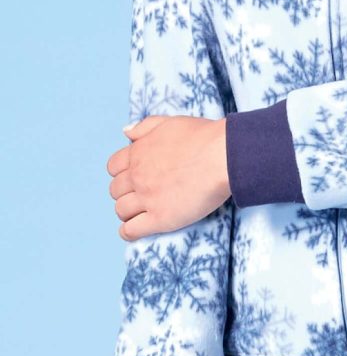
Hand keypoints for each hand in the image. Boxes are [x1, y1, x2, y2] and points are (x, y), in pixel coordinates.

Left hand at [107, 116, 230, 238]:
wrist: (223, 156)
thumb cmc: (203, 138)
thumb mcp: (170, 123)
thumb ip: (145, 127)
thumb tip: (125, 132)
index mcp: (138, 153)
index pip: (113, 167)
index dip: (122, 172)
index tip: (135, 176)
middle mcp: (137, 176)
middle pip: (115, 190)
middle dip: (126, 192)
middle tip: (142, 195)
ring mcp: (147, 198)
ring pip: (121, 210)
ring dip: (128, 212)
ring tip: (141, 213)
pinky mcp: (160, 218)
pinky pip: (131, 230)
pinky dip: (129, 232)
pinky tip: (137, 230)